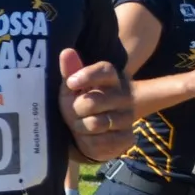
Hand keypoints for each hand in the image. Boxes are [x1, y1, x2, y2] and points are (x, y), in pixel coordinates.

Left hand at [58, 47, 134, 162]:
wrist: (92, 130)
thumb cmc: (79, 102)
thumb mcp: (72, 88)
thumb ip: (70, 71)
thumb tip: (66, 51)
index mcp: (111, 79)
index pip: (105, 71)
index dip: (87, 76)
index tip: (70, 83)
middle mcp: (123, 97)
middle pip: (92, 102)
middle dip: (74, 110)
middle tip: (71, 113)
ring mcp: (128, 118)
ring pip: (95, 124)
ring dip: (80, 128)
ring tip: (79, 126)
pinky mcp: (127, 138)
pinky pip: (101, 142)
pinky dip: (88, 143)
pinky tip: (88, 138)